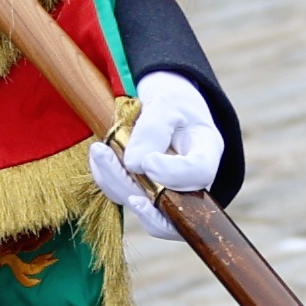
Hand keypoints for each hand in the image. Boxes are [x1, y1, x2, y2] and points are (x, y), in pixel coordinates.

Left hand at [89, 70, 225, 209]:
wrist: (166, 102)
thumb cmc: (173, 99)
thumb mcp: (166, 102)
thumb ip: (153, 130)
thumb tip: (133, 165)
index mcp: (207, 152)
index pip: (200, 174)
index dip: (173, 174)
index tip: (147, 161)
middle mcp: (192, 180)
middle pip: (169, 202)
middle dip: (130, 184)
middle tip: (103, 154)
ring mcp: (169, 191)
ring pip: (144, 206)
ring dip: (114, 182)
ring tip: (98, 151)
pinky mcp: (146, 192)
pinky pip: (125, 196)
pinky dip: (108, 179)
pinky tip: (99, 157)